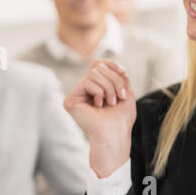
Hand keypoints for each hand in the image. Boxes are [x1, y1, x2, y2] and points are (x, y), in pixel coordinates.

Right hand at [63, 59, 136, 176]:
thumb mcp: (125, 90)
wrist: (115, 134)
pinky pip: (86, 82)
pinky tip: (98, 106)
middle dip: (114, 80)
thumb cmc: (121, 118)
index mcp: (96, 87)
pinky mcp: (70, 100)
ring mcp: (77, 94)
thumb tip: (99, 61)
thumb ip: (116, 74)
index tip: (124, 74)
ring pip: (93, 73)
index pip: (100, 64)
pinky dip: (99, 92)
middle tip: (120, 96)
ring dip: (108, 87)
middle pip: (98, 66)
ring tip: (110, 102)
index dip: (113, 65)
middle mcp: (84, 90)